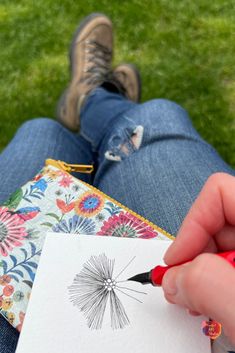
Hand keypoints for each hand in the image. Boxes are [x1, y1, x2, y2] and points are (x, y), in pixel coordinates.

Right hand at [162, 173, 234, 342]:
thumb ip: (208, 286)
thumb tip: (172, 279)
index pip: (218, 193)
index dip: (191, 225)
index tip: (177, 261)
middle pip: (214, 220)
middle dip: (192, 254)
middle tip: (182, 289)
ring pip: (217, 243)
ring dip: (200, 271)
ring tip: (200, 301)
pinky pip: (225, 261)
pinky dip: (212, 279)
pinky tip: (214, 301)